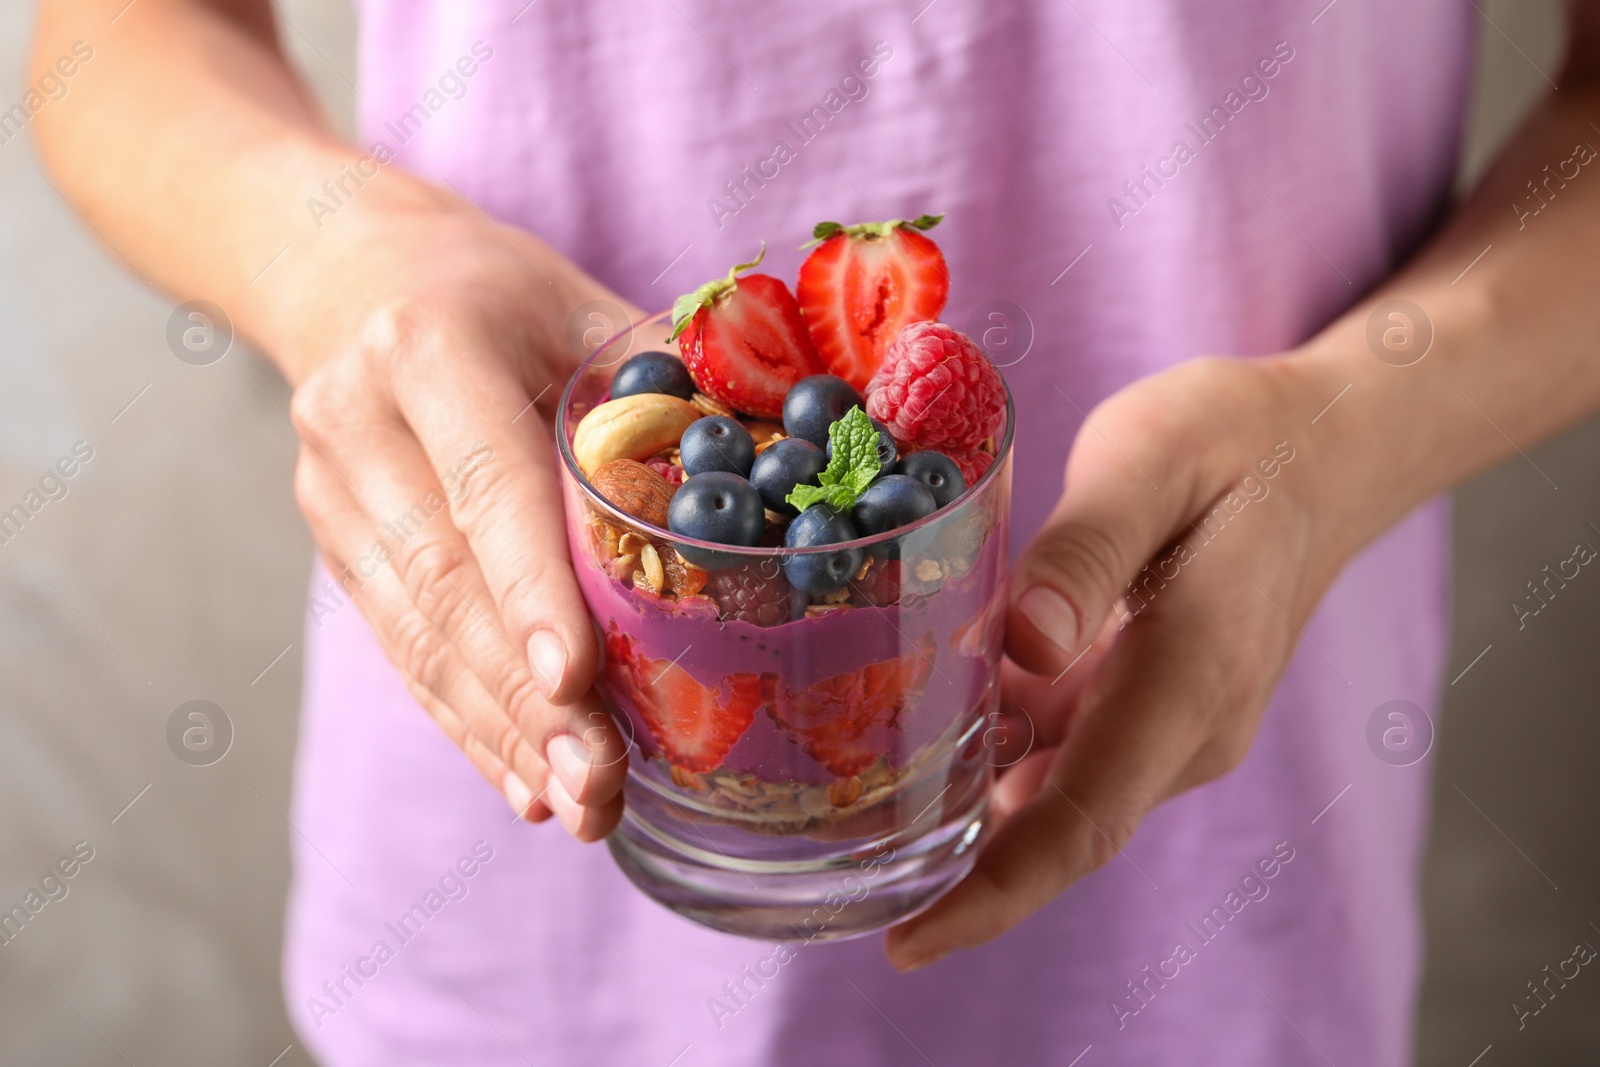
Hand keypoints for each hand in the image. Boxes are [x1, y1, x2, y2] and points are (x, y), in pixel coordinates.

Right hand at [285, 195, 636, 839]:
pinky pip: (403, 649)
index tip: (579, 682)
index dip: (532, 588)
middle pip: (446, 584)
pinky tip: (522, 781)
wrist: (350, 276)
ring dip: (500, 731)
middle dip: (526, 698)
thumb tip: (788, 477)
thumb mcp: (582, 304)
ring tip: (579, 805)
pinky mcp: (334, 547)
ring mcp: (333, 493)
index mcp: (428, 347)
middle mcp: (359, 423)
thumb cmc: (500, 292)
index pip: (486, 483)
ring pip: (418, 635)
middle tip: (601, 786)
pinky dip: (468, 720)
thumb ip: (664, 385)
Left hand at [886, 352, 1359, 967]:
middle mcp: (1184, 727)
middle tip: (834, 865)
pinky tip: (917, 716)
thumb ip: (1086, 550)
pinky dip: (990, 746)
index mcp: (1189, 677)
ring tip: (849, 796)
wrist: (1321, 447)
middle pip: (1057, 827)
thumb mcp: (1151, 459)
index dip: (994, 893)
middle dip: (953, 866)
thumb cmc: (1234, 442)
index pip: (1084, 822)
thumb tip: (1022, 645)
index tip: (907, 943)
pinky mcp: (1149, 699)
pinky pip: (1062, 747)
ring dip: (964, 802)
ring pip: (1054, 789)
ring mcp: (1171, 721)